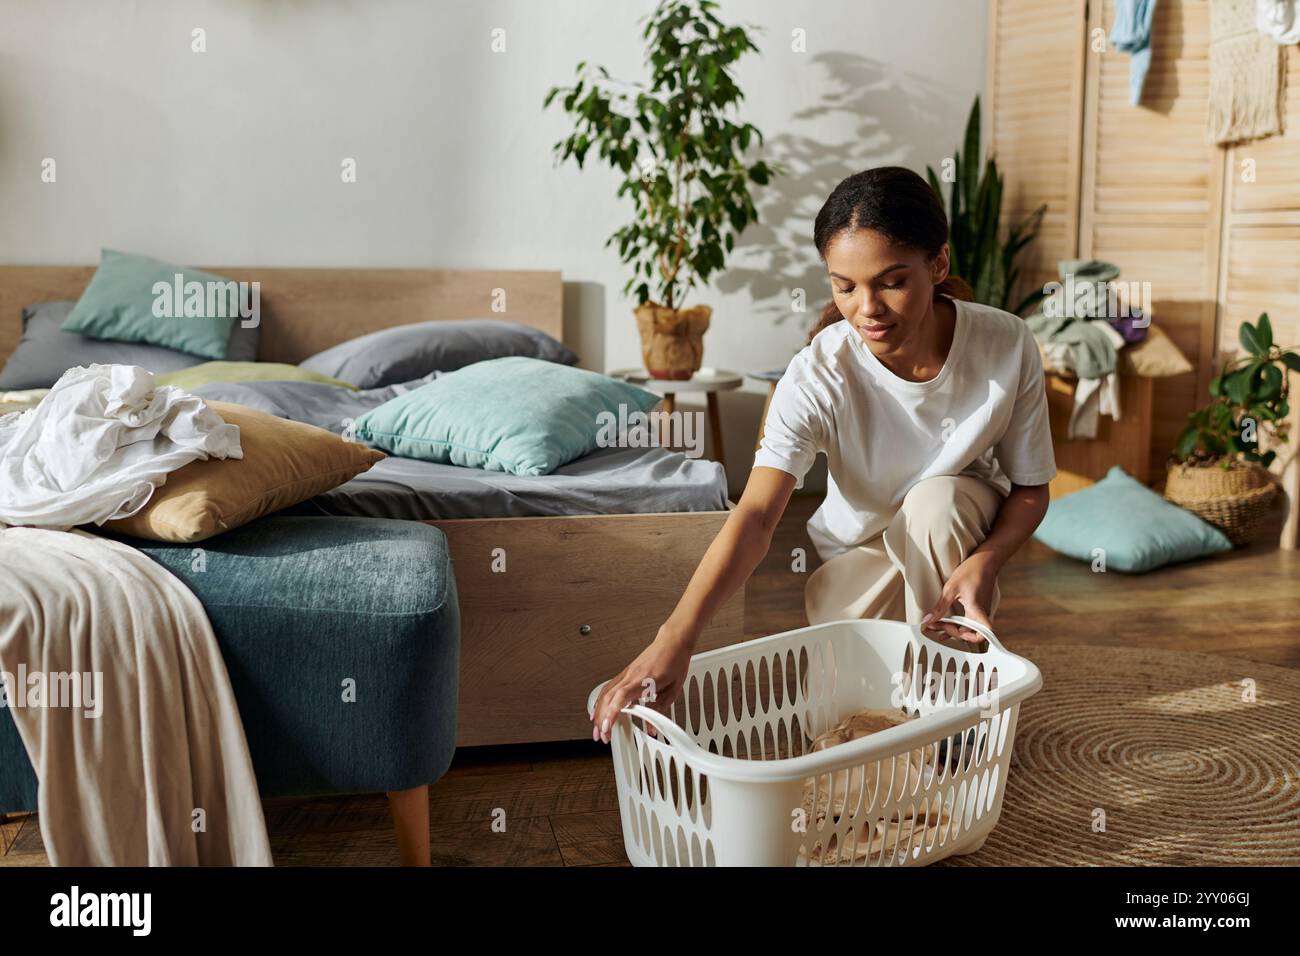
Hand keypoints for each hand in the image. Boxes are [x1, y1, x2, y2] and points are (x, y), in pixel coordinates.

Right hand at [590, 627, 694, 743]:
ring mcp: (626, 674)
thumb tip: (651, 728)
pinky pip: (608, 688)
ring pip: (605, 693)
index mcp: (644, 680)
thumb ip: (660, 709)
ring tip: (598, 728)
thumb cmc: (674, 661)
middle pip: (608, 698)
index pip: (621, 696)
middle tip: (602, 736)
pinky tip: (598, 709)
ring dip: (598, 712)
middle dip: (601, 719)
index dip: (612, 713)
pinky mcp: (625, 673)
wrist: (672, 642)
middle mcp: (631, 676)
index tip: (607, 727)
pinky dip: (601, 701)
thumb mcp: (674, 689)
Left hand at [923, 551, 999, 643]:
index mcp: (977, 610)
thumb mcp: (951, 589)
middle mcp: (982, 614)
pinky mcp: (979, 609)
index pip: (982, 635)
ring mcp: (982, 612)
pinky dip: (957, 625)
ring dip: (952, 630)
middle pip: (969, 634)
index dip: (968, 638)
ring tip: (935, 627)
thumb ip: (940, 607)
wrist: (985, 561)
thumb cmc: (971, 571)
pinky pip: (969, 622)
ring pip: (968, 629)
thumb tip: (928, 620)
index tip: (949, 630)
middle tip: (934, 626)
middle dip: (951, 632)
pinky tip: (944, 626)